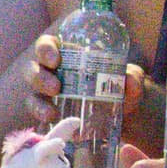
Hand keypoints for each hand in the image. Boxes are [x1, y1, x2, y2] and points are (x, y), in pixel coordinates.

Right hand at [18, 35, 146, 132]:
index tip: (55, 59)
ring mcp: (48, 95)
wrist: (125, 115)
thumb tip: (130, 81)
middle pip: (34, 69)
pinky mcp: (51, 113)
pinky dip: (42, 118)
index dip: (45, 49)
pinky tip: (51, 123)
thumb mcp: (131, 79)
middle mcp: (53, 72)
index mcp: (67, 55)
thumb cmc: (122, 87)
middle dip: (39, 77)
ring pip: (32, 94)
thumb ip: (133, 77)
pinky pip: (39, 115)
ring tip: (52, 112)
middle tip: (56, 88)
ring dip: (38, 102)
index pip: (47, 45)